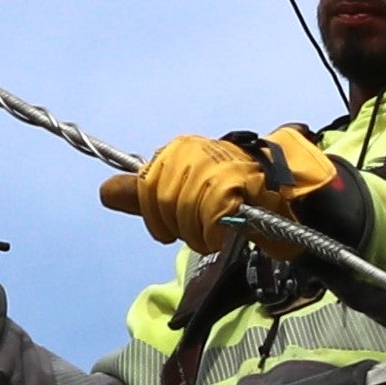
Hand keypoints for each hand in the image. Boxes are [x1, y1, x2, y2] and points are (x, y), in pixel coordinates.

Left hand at [96, 127, 340, 255]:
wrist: (281, 193)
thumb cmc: (230, 195)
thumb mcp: (179, 193)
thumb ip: (141, 196)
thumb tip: (103, 192)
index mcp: (176, 151)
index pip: (145, 191)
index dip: (155, 215)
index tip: (171, 225)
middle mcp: (191, 151)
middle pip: (162, 205)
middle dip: (179, 226)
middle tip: (201, 226)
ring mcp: (212, 164)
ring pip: (184, 214)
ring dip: (199, 233)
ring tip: (218, 227)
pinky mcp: (234, 184)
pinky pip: (208, 221)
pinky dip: (215, 233)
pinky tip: (228, 228)